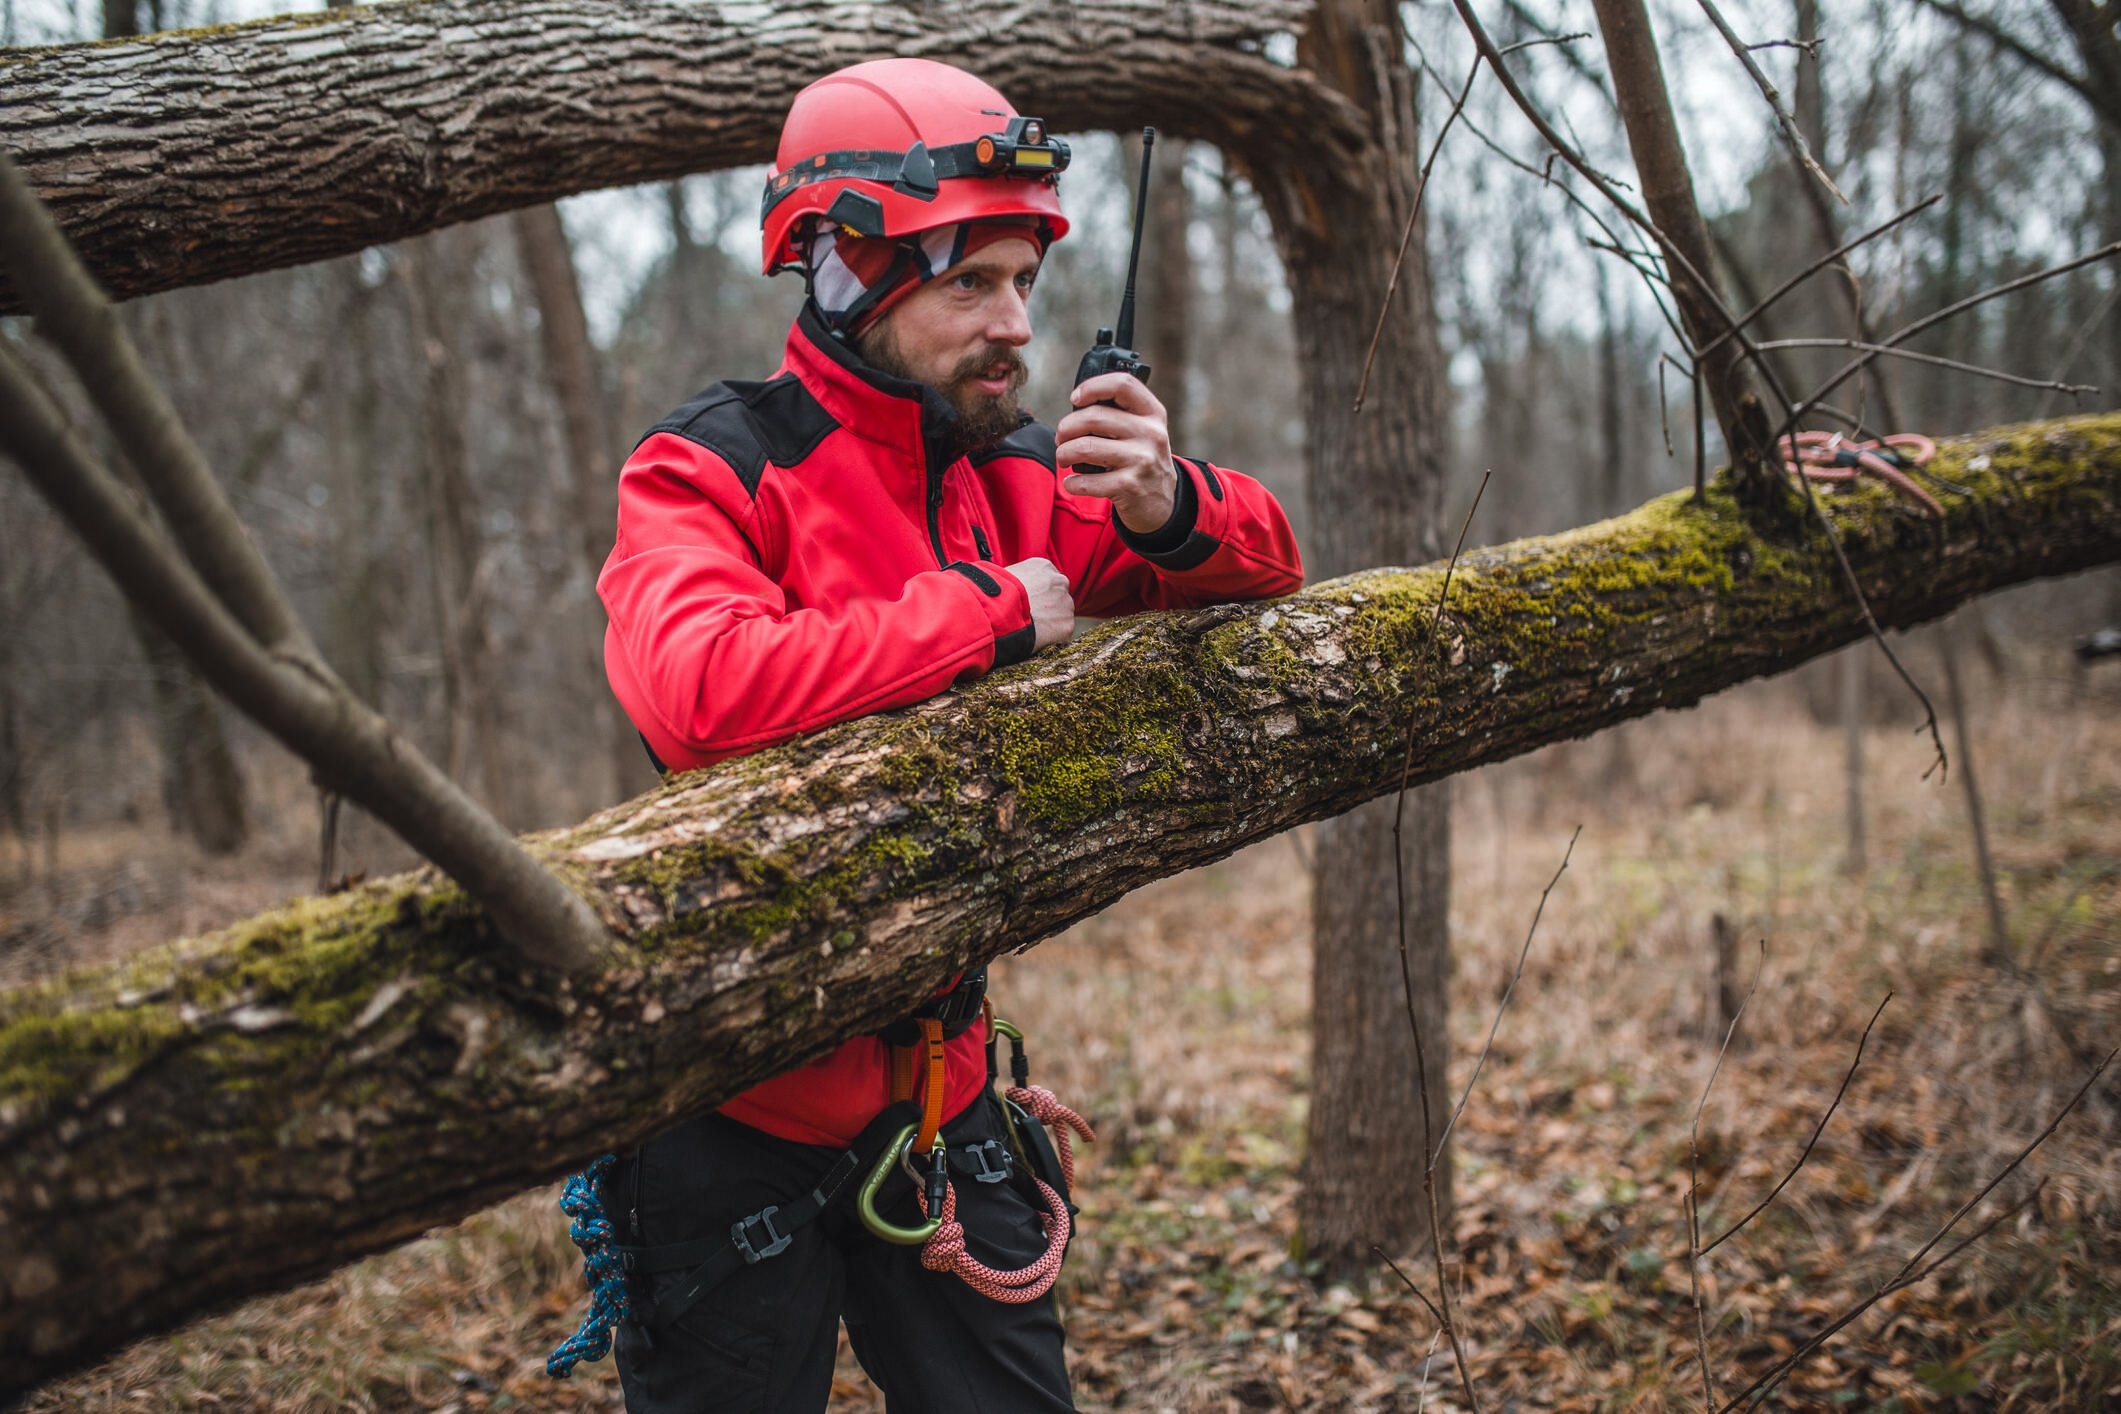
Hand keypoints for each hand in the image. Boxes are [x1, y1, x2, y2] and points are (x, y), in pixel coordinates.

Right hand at [1001, 557, 1075, 650]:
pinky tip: (1035, 639)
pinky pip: (1061, 634)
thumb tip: (1008, 586)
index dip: (1037, 593)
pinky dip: (1051, 639)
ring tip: (1030, 630)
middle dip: (1047, 607)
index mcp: (1043, 567)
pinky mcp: (1067, 626)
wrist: (999, 613)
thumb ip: (1016, 580)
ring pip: (1061, 616)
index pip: (1047, 580)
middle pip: (1058, 596)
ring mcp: (1066, 604)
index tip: (1028, 602)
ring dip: (1050, 623)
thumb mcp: (1003, 576)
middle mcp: (1059, 582)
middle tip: (1030, 618)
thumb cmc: (994, 594)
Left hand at [1055, 373, 1177, 534]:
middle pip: (1093, 416)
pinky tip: (1072, 483)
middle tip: (1060, 438)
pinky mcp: (1129, 486)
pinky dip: (1072, 483)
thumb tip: (1076, 405)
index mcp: (1152, 413)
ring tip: (1064, 458)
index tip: (1075, 398)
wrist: (1161, 502)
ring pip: (1084, 447)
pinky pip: (1086, 481)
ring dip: (1063, 453)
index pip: (1122, 384)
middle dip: (1066, 427)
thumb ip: (1119, 413)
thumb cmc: (1141, 459)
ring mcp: (1141, 460)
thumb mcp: (1143, 430)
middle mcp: (1151, 433)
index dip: (1092, 387)